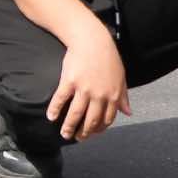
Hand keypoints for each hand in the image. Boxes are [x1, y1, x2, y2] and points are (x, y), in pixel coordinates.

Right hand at [47, 25, 129, 141]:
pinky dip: (55, 109)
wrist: (92, 40)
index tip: (91, 133)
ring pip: (75, 114)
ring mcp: (84, 89)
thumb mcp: (120, 77)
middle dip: (83, 132)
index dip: (98, 129)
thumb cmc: (107, 57)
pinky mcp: (69, 81)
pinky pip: (61, 99)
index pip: (106, 119)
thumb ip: (123, 97)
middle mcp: (99, 96)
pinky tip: (50, 117)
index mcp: (113, 96)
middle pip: (90, 120)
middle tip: (76, 138)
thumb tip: (128, 112)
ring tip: (64, 134)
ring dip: (69, 126)